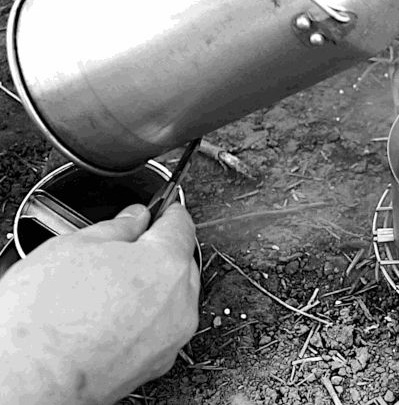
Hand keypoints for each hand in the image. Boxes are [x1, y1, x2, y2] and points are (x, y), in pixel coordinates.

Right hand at [0, 203, 199, 404]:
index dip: (167, 211)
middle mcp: (178, 302)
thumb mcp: (74, 247)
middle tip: (121, 251)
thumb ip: (118, 226)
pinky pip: (161, 326)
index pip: (180, 223)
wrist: (26, 382)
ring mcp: (170, 336)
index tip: (159, 209)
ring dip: (153, 285)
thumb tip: (134, 218)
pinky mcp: (157, 363)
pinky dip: (145, 316)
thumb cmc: (43, 321)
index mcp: (165, 264)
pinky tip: (111, 315)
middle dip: (157, 250)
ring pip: (173, 295)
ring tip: (108, 288)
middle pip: (180, 260)